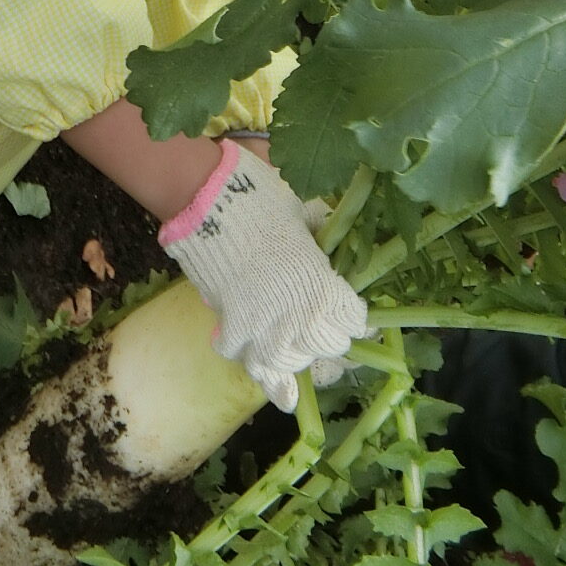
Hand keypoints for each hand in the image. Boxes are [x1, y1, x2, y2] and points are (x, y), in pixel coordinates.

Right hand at [159, 144, 367, 411]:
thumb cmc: (262, 200)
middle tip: (319, 325)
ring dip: (292, 355)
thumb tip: (329, 239)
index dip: (353, 316)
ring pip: (289, 364)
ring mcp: (264, 329)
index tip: (350, 312)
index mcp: (324, 286)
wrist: (211, 203)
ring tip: (287, 342)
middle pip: (328, 347)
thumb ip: (320, 238)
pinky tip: (249, 347)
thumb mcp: (304, 216)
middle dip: (328, 337)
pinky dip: (249, 357)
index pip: (353, 321)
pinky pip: (245, 360)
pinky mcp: (232, 331)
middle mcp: (300, 317)